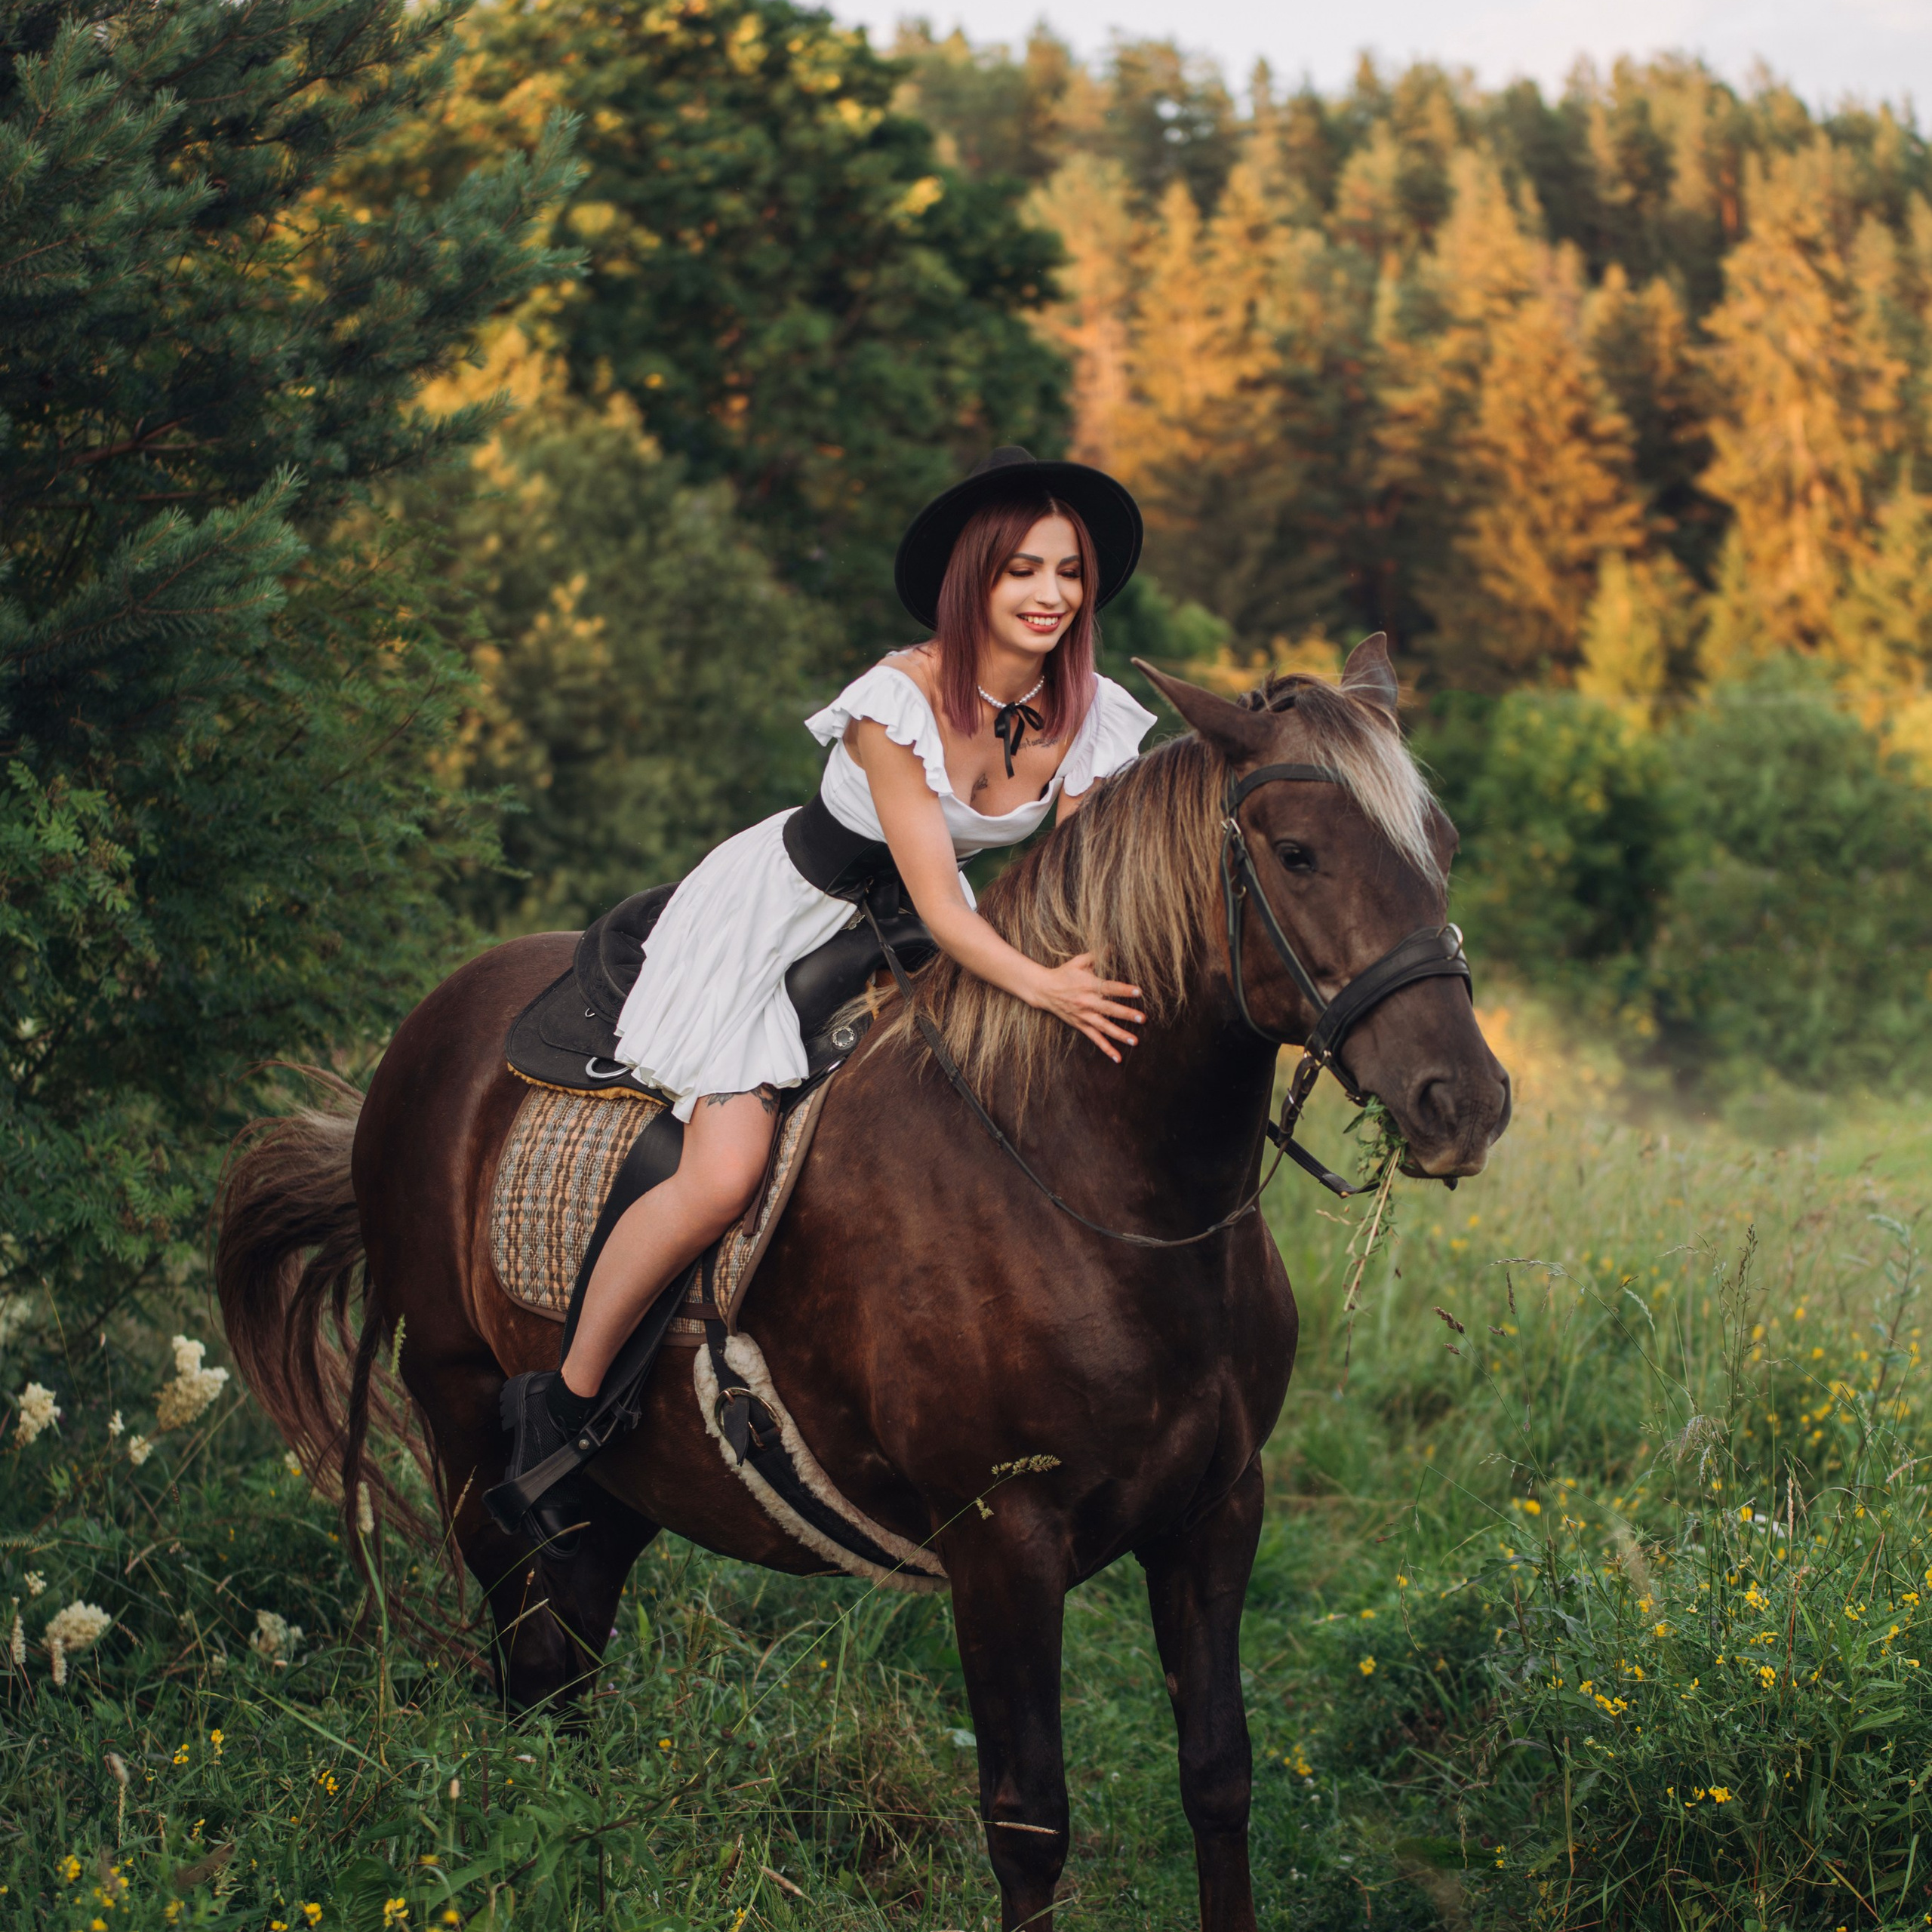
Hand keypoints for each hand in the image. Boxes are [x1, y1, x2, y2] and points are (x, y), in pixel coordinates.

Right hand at [1030, 953, 1144, 1062]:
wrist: (1044, 989)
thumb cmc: (1064, 973)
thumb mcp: (1079, 961)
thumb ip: (1097, 955)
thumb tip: (1112, 945)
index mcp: (1089, 985)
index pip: (1109, 987)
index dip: (1124, 990)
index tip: (1138, 992)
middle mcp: (1087, 1002)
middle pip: (1109, 1009)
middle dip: (1126, 1014)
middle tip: (1143, 1018)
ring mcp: (1084, 1015)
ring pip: (1104, 1027)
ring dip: (1120, 1034)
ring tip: (1135, 1041)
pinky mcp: (1080, 1025)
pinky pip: (1095, 1038)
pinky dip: (1106, 1048)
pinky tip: (1118, 1057)